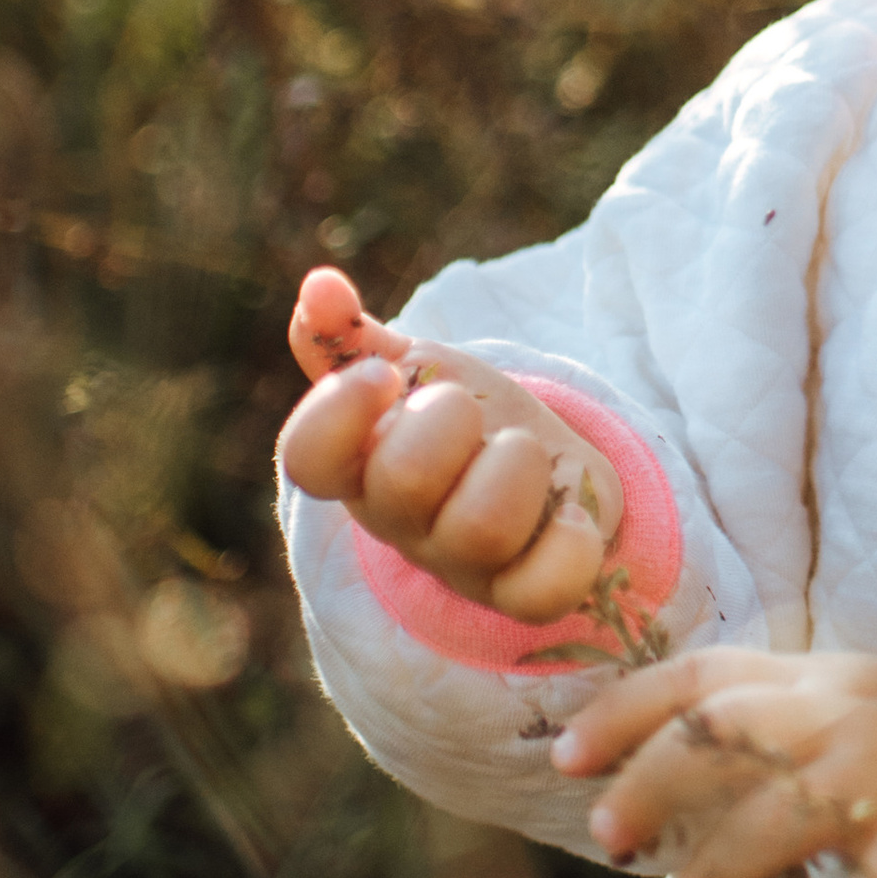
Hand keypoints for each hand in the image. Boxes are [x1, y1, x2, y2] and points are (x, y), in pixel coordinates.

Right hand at [278, 266, 624, 621]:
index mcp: (358, 466)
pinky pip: (543, 591)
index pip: (307, 457)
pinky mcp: (523, 592)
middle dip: (449, 418)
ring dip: (517, 466)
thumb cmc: (463, 422)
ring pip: (479, 529)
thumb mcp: (411, 369)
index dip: (337, 409)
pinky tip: (569, 509)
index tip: (383, 376)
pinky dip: (568, 542)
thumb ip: (353, 336)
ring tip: (524, 452)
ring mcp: (461, 565)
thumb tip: (320, 286)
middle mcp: (400, 524)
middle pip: (400, 482)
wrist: (545, 474)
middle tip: (470, 410)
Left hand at [551, 647, 876, 877]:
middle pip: (720, 734)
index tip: (566, 755)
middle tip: (607, 835)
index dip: (624, 710)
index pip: (701, 674)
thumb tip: (658, 784)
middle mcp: (841, 715)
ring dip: (710, 876)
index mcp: (816, 675)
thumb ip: (769, 724)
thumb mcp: (851, 701)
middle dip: (650, 783)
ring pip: (770, 820)